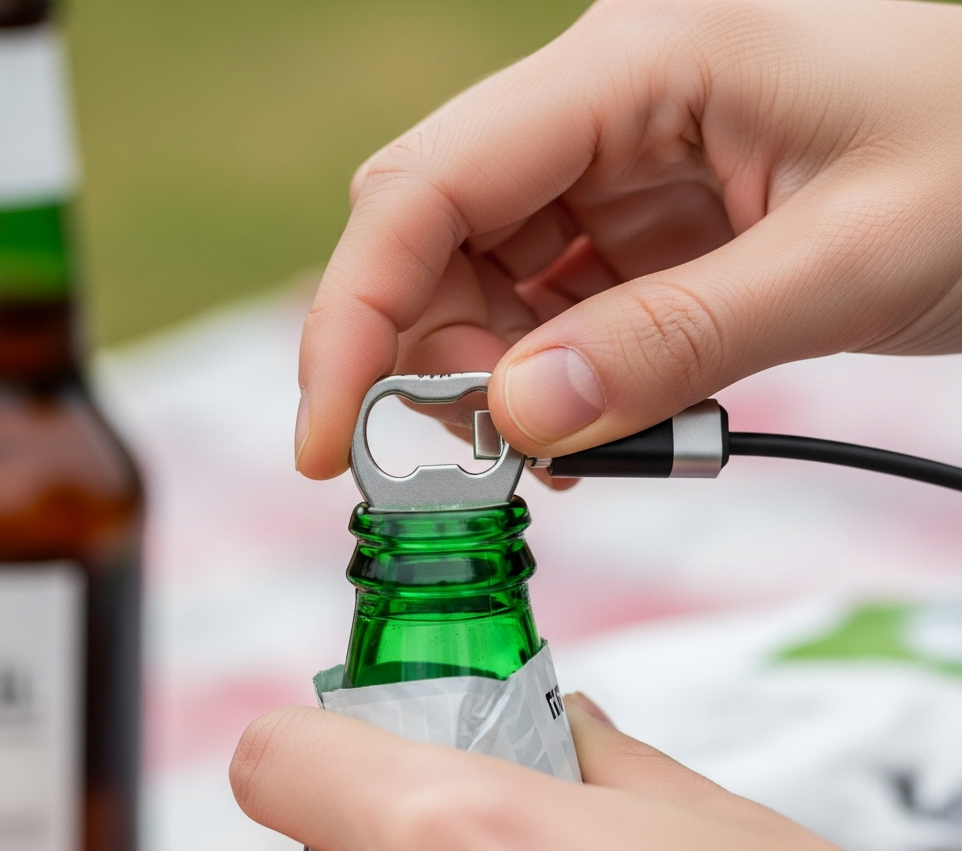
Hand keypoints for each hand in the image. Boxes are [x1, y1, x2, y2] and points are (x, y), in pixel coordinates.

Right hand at [294, 0, 961, 479]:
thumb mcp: (846, 259)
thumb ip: (676, 340)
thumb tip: (518, 418)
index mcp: (633, 64)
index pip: (424, 188)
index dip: (351, 322)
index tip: (327, 444)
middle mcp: (599, 107)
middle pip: (431, 240)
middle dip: (432, 363)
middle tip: (492, 463)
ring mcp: (614, 168)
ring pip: (481, 285)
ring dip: (496, 386)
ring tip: (571, 448)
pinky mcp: (638, 226)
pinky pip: (549, 312)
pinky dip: (548, 384)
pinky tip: (590, 427)